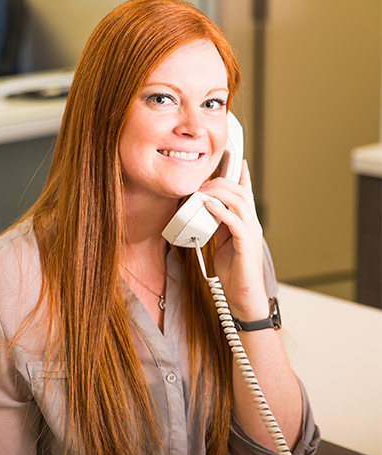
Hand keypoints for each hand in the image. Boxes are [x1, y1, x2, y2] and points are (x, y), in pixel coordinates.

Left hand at [200, 160, 268, 320]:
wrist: (242, 297)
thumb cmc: (233, 272)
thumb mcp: (221, 243)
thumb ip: (217, 225)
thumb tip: (205, 210)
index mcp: (246, 222)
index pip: (246, 192)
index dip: (241, 174)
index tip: (234, 157)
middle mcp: (251, 224)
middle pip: (241, 192)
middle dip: (222, 180)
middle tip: (203, 181)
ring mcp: (251, 233)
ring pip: (239, 202)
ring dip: (219, 192)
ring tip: (202, 190)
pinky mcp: (246, 245)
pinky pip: (235, 222)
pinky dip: (220, 211)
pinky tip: (207, 205)